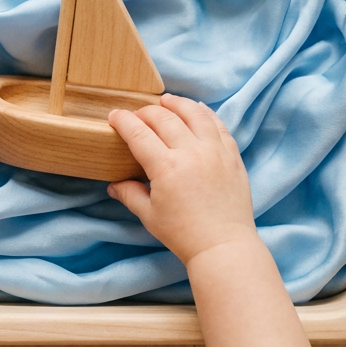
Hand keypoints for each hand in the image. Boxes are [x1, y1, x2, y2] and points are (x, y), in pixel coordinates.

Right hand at [108, 93, 257, 265]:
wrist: (223, 245)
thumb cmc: (183, 234)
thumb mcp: (149, 216)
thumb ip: (129, 194)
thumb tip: (113, 184)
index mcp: (166, 167)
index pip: (138, 133)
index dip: (123, 121)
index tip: (114, 116)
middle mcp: (191, 152)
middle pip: (164, 118)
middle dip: (146, 112)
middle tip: (138, 114)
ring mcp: (215, 151)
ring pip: (194, 114)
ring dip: (177, 104)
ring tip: (167, 101)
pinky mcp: (232, 156)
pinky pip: (219, 125)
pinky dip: (206, 113)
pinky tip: (198, 109)